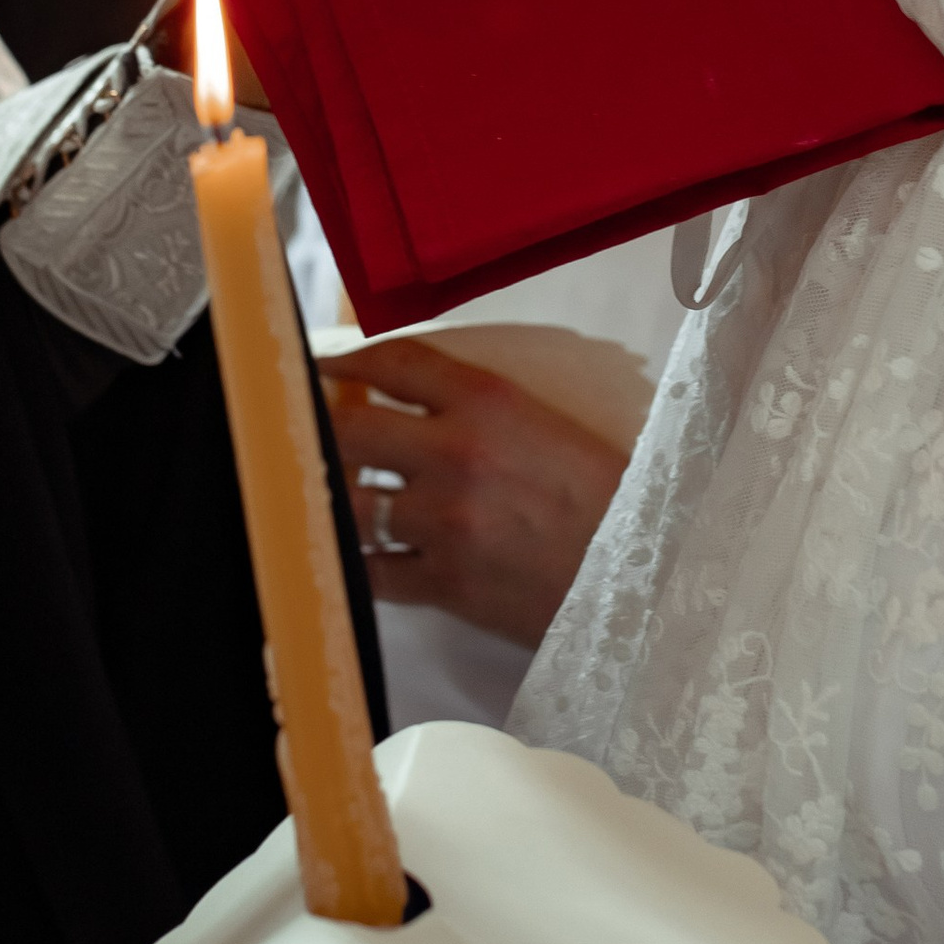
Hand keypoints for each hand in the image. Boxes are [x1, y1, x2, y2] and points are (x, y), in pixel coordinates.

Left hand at [320, 340, 623, 647]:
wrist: (649, 575)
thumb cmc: (607, 498)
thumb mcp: (547, 425)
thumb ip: (478, 408)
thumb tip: (404, 403)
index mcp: (491, 401)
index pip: (394, 363)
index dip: (342, 360)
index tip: (317, 365)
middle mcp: (459, 454)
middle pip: (349, 430)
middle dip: (314, 431)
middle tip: (294, 433)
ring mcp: (447, 522)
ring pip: (349, 504)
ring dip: (329, 499)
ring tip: (315, 495)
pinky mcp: (446, 583)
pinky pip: (372, 570)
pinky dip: (355, 563)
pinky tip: (350, 554)